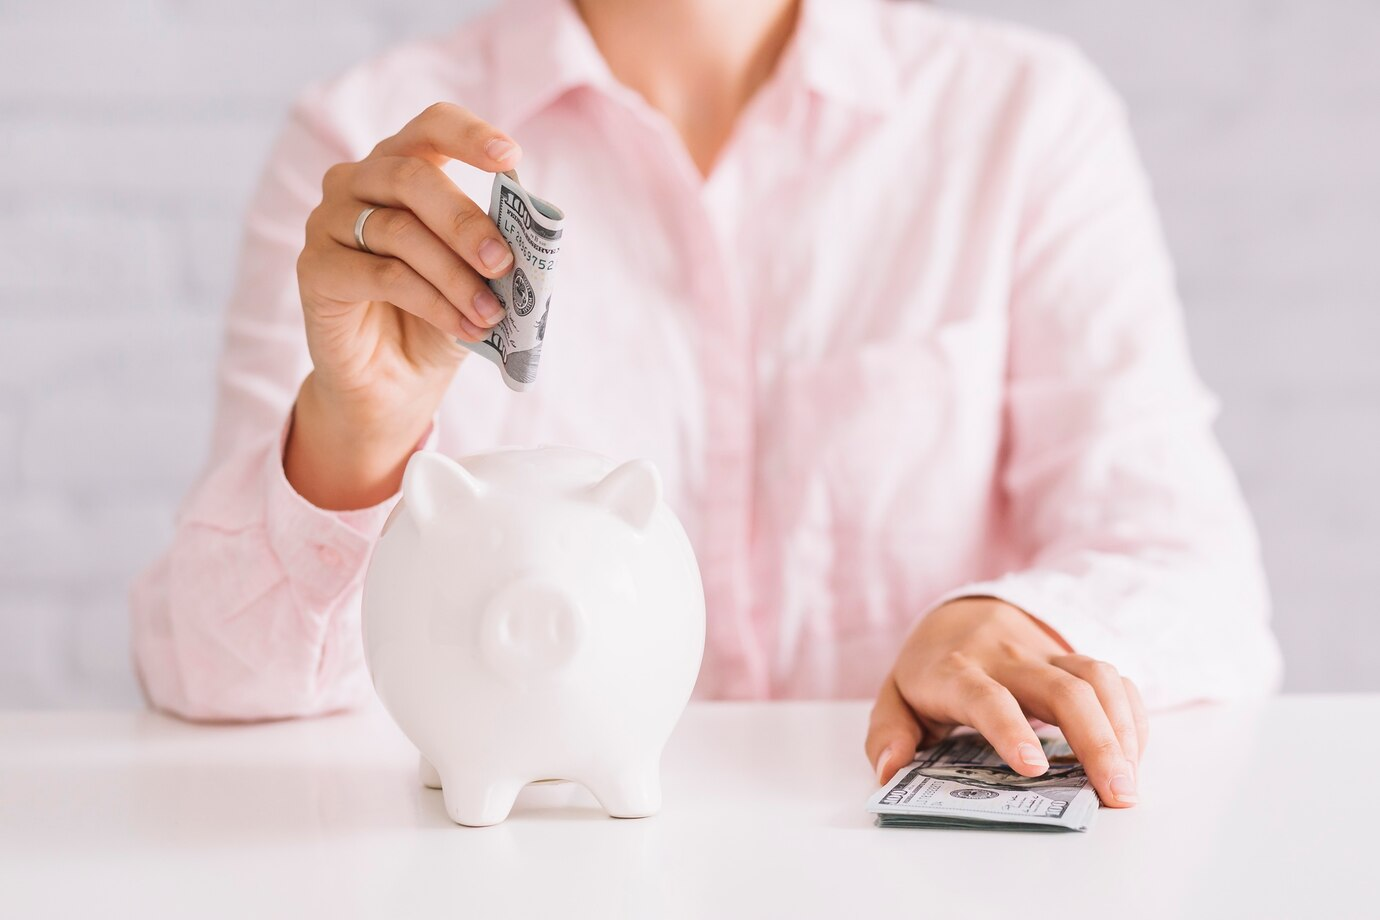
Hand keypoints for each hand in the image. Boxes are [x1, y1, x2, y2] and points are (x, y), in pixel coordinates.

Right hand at [286, 103, 521, 508]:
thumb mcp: (479, 278)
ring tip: (491, 314)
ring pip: (399, 231)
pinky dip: (431, 301)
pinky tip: (462, 326)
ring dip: (455, 275)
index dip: (469, 135)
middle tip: (503, 262)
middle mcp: (357, 183)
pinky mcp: (315, 269)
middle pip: (411, 176)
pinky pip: (381, 275)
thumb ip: (496, 247)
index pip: (431, 127)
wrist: (395, 383)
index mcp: (401, 170)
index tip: (511, 158)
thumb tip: (533, 235)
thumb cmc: (440, 317)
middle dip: (466, 221)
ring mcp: (327, 222)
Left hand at [866, 597, 1148, 807]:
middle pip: (1062, 690)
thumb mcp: (895, 698)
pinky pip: (1115, 679)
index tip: (1032, 767)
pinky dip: (1131, 717)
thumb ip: (888, 733)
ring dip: (1121, 731)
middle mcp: (1007, 658)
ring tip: (1129, 783)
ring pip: (1097, 679)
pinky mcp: (1073, 657)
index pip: (987, 697)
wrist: (961, 614)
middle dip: (1095, 742)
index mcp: (956, 671)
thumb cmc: (930, 669)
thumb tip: (892, 771)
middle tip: (1115, 794)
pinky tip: (1133, 756)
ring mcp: (1046, 653)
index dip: (1010, 729)